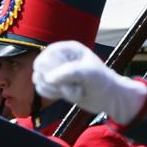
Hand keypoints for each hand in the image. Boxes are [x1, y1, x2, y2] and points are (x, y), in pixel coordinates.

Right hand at [32, 41, 146, 123]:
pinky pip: (40, 89)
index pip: (47, 54)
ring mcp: (55, 70)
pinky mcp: (53, 84)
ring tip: (73, 90)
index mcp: (68, 48)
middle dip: (55, 81)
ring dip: (55, 89)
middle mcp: (59, 57)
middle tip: (73, 85)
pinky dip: (51, 94)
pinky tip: (66, 94)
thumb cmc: (102, 81)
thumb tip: (49, 78)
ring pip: (38, 79)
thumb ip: (71, 72)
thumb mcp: (91, 74)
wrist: (107, 97)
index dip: (53, 68)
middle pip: (39, 66)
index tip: (68, 77)